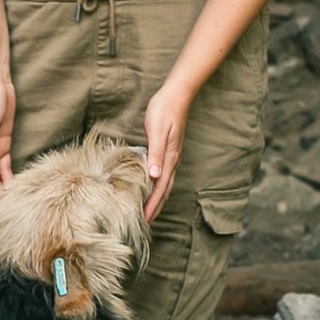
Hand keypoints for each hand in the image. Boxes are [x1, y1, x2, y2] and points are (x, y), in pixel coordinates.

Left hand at [142, 84, 190, 221]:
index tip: (144, 221)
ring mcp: (171, 157)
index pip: (160, 189)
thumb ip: (155, 154)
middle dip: (155, 209)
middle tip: (144, 224)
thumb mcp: (156, 131)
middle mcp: (172, 161)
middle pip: (164, 191)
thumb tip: (154, 177)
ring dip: (157, 200)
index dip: (152, 206)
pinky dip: (157, 187)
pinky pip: (162, 175)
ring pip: (164, 185)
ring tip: (147, 212)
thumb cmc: (163, 111)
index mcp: (169, 159)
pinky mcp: (167, 151)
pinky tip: (150, 188)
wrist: (176, 95)